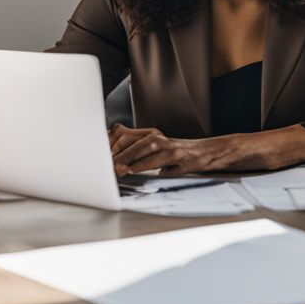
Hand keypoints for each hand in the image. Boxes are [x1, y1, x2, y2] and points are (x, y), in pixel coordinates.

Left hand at [108, 124, 242, 175]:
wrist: (207, 153)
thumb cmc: (180, 156)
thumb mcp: (157, 153)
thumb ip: (139, 154)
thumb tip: (115, 164)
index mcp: (149, 134)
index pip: (122, 133)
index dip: (109, 144)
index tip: (97, 156)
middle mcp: (156, 135)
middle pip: (129, 138)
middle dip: (114, 152)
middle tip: (102, 164)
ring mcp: (167, 144)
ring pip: (142, 147)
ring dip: (127, 158)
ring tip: (115, 168)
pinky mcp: (176, 155)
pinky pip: (156, 159)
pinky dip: (142, 165)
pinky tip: (133, 170)